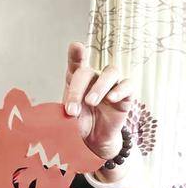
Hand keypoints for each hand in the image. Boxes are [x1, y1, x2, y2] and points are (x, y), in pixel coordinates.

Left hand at [62, 42, 132, 158]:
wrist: (93, 141)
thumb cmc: (78, 125)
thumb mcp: (67, 117)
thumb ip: (64, 108)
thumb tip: (58, 111)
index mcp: (77, 80)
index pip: (76, 63)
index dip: (76, 54)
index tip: (76, 46)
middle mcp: (95, 78)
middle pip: (88, 72)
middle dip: (77, 90)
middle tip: (71, 110)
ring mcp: (112, 85)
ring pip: (111, 72)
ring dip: (99, 86)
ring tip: (91, 102)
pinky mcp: (127, 96)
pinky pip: (129, 85)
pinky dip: (120, 90)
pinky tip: (111, 99)